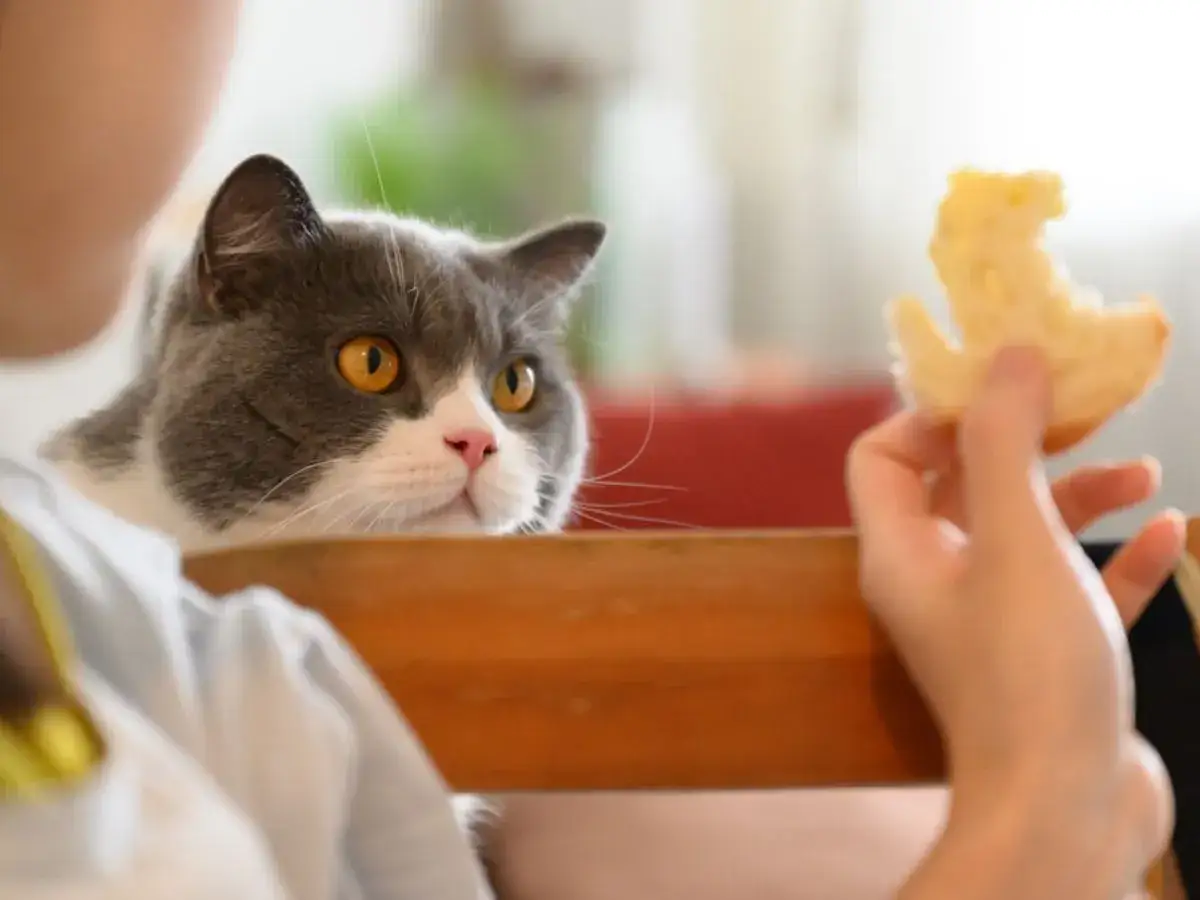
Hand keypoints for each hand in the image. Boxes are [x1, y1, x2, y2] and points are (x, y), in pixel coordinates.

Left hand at [847, 346, 1178, 891]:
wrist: (1070, 813)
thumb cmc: (1030, 674)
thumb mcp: (1016, 541)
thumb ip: (1004, 445)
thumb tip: (1007, 357)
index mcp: (903, 551)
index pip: (885, 454)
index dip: (935, 412)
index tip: (1002, 385)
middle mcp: (937, 580)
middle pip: (966, 482)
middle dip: (1024, 440)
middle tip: (1082, 403)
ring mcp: (993, 621)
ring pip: (1029, 531)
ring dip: (1082, 493)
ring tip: (1143, 470)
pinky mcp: (1050, 655)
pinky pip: (1078, 585)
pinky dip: (1116, 556)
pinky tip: (1168, 532)